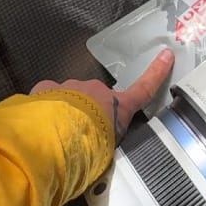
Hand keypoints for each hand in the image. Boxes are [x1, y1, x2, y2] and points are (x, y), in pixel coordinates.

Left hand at [30, 49, 174, 141]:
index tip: (167, 55)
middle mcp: (97, 90)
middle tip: (79, 135)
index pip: (143, 90)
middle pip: (97, 98)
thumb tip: (101, 149)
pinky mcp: (47, 88)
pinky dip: (44, 105)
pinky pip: (48, 94)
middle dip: (90, 112)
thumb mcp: (109, 151)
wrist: (59, 138)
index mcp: (117, 106)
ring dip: (66, 110)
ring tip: (56, 133)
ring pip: (71, 96)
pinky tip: (39, 121)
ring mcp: (71, 87)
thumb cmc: (90, 149)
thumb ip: (107, 142)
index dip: (157, 73)